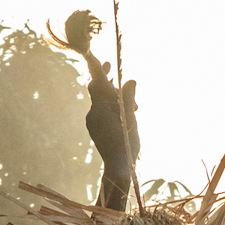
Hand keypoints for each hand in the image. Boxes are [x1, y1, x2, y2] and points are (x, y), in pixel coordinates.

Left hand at [86, 61, 138, 182]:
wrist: (117, 168)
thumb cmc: (127, 146)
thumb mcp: (131, 121)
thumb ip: (129, 99)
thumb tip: (130, 79)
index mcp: (101, 110)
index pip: (96, 83)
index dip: (97, 68)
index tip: (97, 55)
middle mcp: (93, 113)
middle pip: (97, 89)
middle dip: (106, 80)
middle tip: (112, 68)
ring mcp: (92, 121)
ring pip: (100, 100)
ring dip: (112, 96)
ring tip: (132, 104)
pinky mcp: (94, 127)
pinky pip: (100, 110)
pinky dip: (110, 106)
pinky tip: (123, 113)